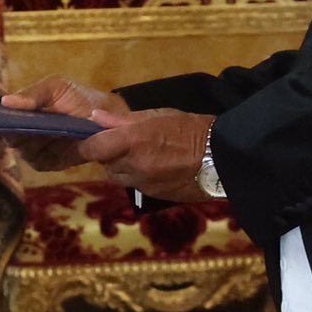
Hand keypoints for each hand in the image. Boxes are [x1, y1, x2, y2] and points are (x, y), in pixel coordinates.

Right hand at [0, 75, 132, 170]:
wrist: (111, 121)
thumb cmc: (81, 99)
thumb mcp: (57, 87)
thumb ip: (34, 93)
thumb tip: (5, 102)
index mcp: (23, 109)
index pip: (1, 115)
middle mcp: (24, 130)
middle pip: (9, 135)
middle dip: (19, 131)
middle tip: (40, 125)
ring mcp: (35, 148)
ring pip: (23, 150)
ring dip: (38, 142)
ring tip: (59, 132)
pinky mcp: (48, 162)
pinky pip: (39, 162)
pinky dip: (50, 154)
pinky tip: (64, 145)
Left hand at [78, 108, 214, 203]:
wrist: (223, 159)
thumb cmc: (191, 129)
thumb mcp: (158, 115)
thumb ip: (124, 120)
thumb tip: (96, 117)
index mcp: (133, 141)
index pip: (93, 148)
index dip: (88, 144)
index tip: (90, 138)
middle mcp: (134, 165)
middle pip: (104, 164)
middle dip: (108, 154)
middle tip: (121, 143)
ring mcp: (144, 183)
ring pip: (117, 177)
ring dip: (120, 167)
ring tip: (139, 155)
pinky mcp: (154, 196)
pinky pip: (134, 186)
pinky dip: (136, 177)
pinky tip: (152, 167)